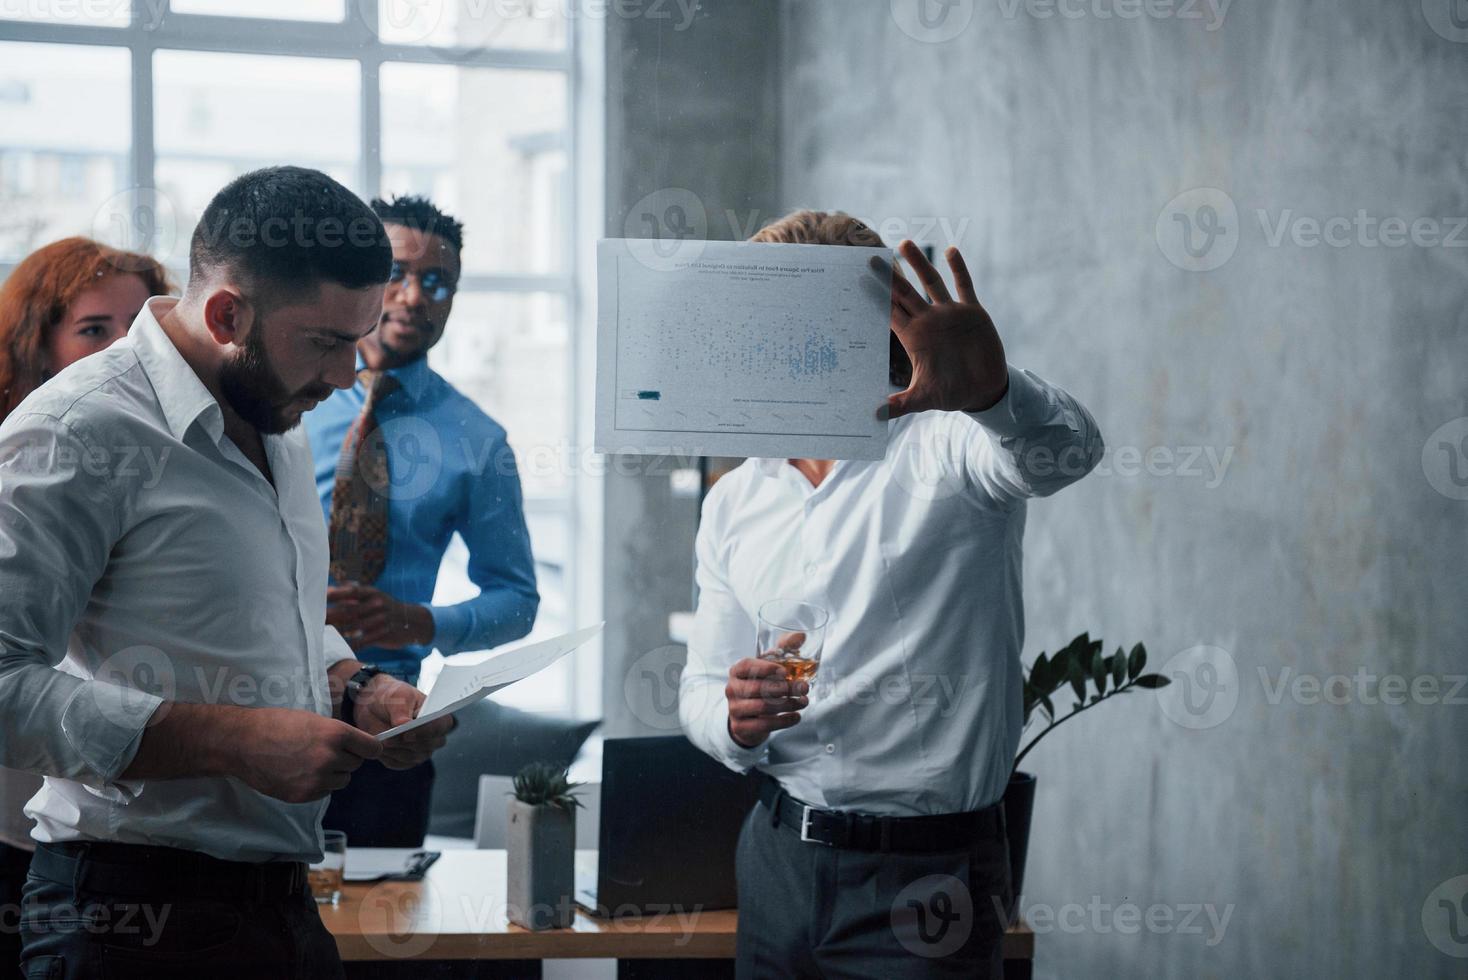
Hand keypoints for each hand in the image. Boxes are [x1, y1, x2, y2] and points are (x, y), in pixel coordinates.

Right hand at [226, 707, 382, 803]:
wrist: (243, 743)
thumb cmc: (277, 724)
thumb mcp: (314, 720)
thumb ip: (338, 734)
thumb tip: (360, 746)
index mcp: (336, 734)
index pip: (372, 749)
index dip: (368, 748)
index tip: (366, 749)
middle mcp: (330, 758)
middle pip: (356, 765)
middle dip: (347, 759)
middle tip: (326, 751)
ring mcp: (317, 779)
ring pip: (342, 780)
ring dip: (334, 774)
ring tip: (311, 762)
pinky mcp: (304, 794)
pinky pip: (325, 791)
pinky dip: (318, 784)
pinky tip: (301, 773)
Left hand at [327, 584, 434, 649]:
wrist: (414, 622)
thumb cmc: (387, 607)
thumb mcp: (375, 595)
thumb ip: (354, 593)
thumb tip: (332, 588)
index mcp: (373, 594)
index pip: (353, 592)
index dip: (337, 594)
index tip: (322, 596)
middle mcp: (376, 605)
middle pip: (350, 610)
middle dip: (332, 615)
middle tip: (315, 618)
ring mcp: (380, 620)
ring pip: (354, 626)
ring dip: (338, 629)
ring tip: (322, 632)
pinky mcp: (383, 635)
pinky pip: (364, 641)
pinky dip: (352, 643)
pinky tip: (340, 644)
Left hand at [350, 674, 454, 769]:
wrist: (374, 706)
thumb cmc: (392, 697)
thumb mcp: (396, 696)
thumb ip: (401, 710)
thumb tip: (404, 724)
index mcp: (438, 718)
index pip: (439, 727)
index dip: (425, 731)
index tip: (407, 733)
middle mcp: (433, 738)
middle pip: (427, 746)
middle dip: (406, 743)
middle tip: (388, 737)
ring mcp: (420, 751)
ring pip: (411, 757)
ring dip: (394, 749)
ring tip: (380, 739)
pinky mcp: (404, 761)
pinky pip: (396, 763)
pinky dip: (386, 755)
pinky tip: (379, 744)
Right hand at [725, 657, 809, 748]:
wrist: (748, 716)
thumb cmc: (762, 684)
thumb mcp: (770, 665)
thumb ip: (784, 648)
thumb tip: (801, 636)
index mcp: (737, 670)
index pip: (747, 666)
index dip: (766, 668)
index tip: (785, 672)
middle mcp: (732, 688)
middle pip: (758, 688)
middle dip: (785, 688)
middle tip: (804, 688)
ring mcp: (734, 709)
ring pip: (763, 707)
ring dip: (788, 705)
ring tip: (804, 702)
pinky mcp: (740, 727)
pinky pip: (764, 725)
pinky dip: (784, 721)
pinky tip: (797, 716)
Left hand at [877, 240, 1008, 418]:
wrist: (983, 390)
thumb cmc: (952, 394)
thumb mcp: (924, 399)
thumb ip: (901, 405)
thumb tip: (875, 416)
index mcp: (914, 338)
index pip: (890, 313)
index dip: (875, 298)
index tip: (858, 282)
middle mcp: (929, 321)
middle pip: (904, 293)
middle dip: (889, 277)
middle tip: (870, 257)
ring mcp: (950, 314)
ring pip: (931, 282)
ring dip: (919, 264)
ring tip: (903, 243)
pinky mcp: (972, 312)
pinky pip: (964, 286)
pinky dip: (959, 269)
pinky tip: (951, 251)